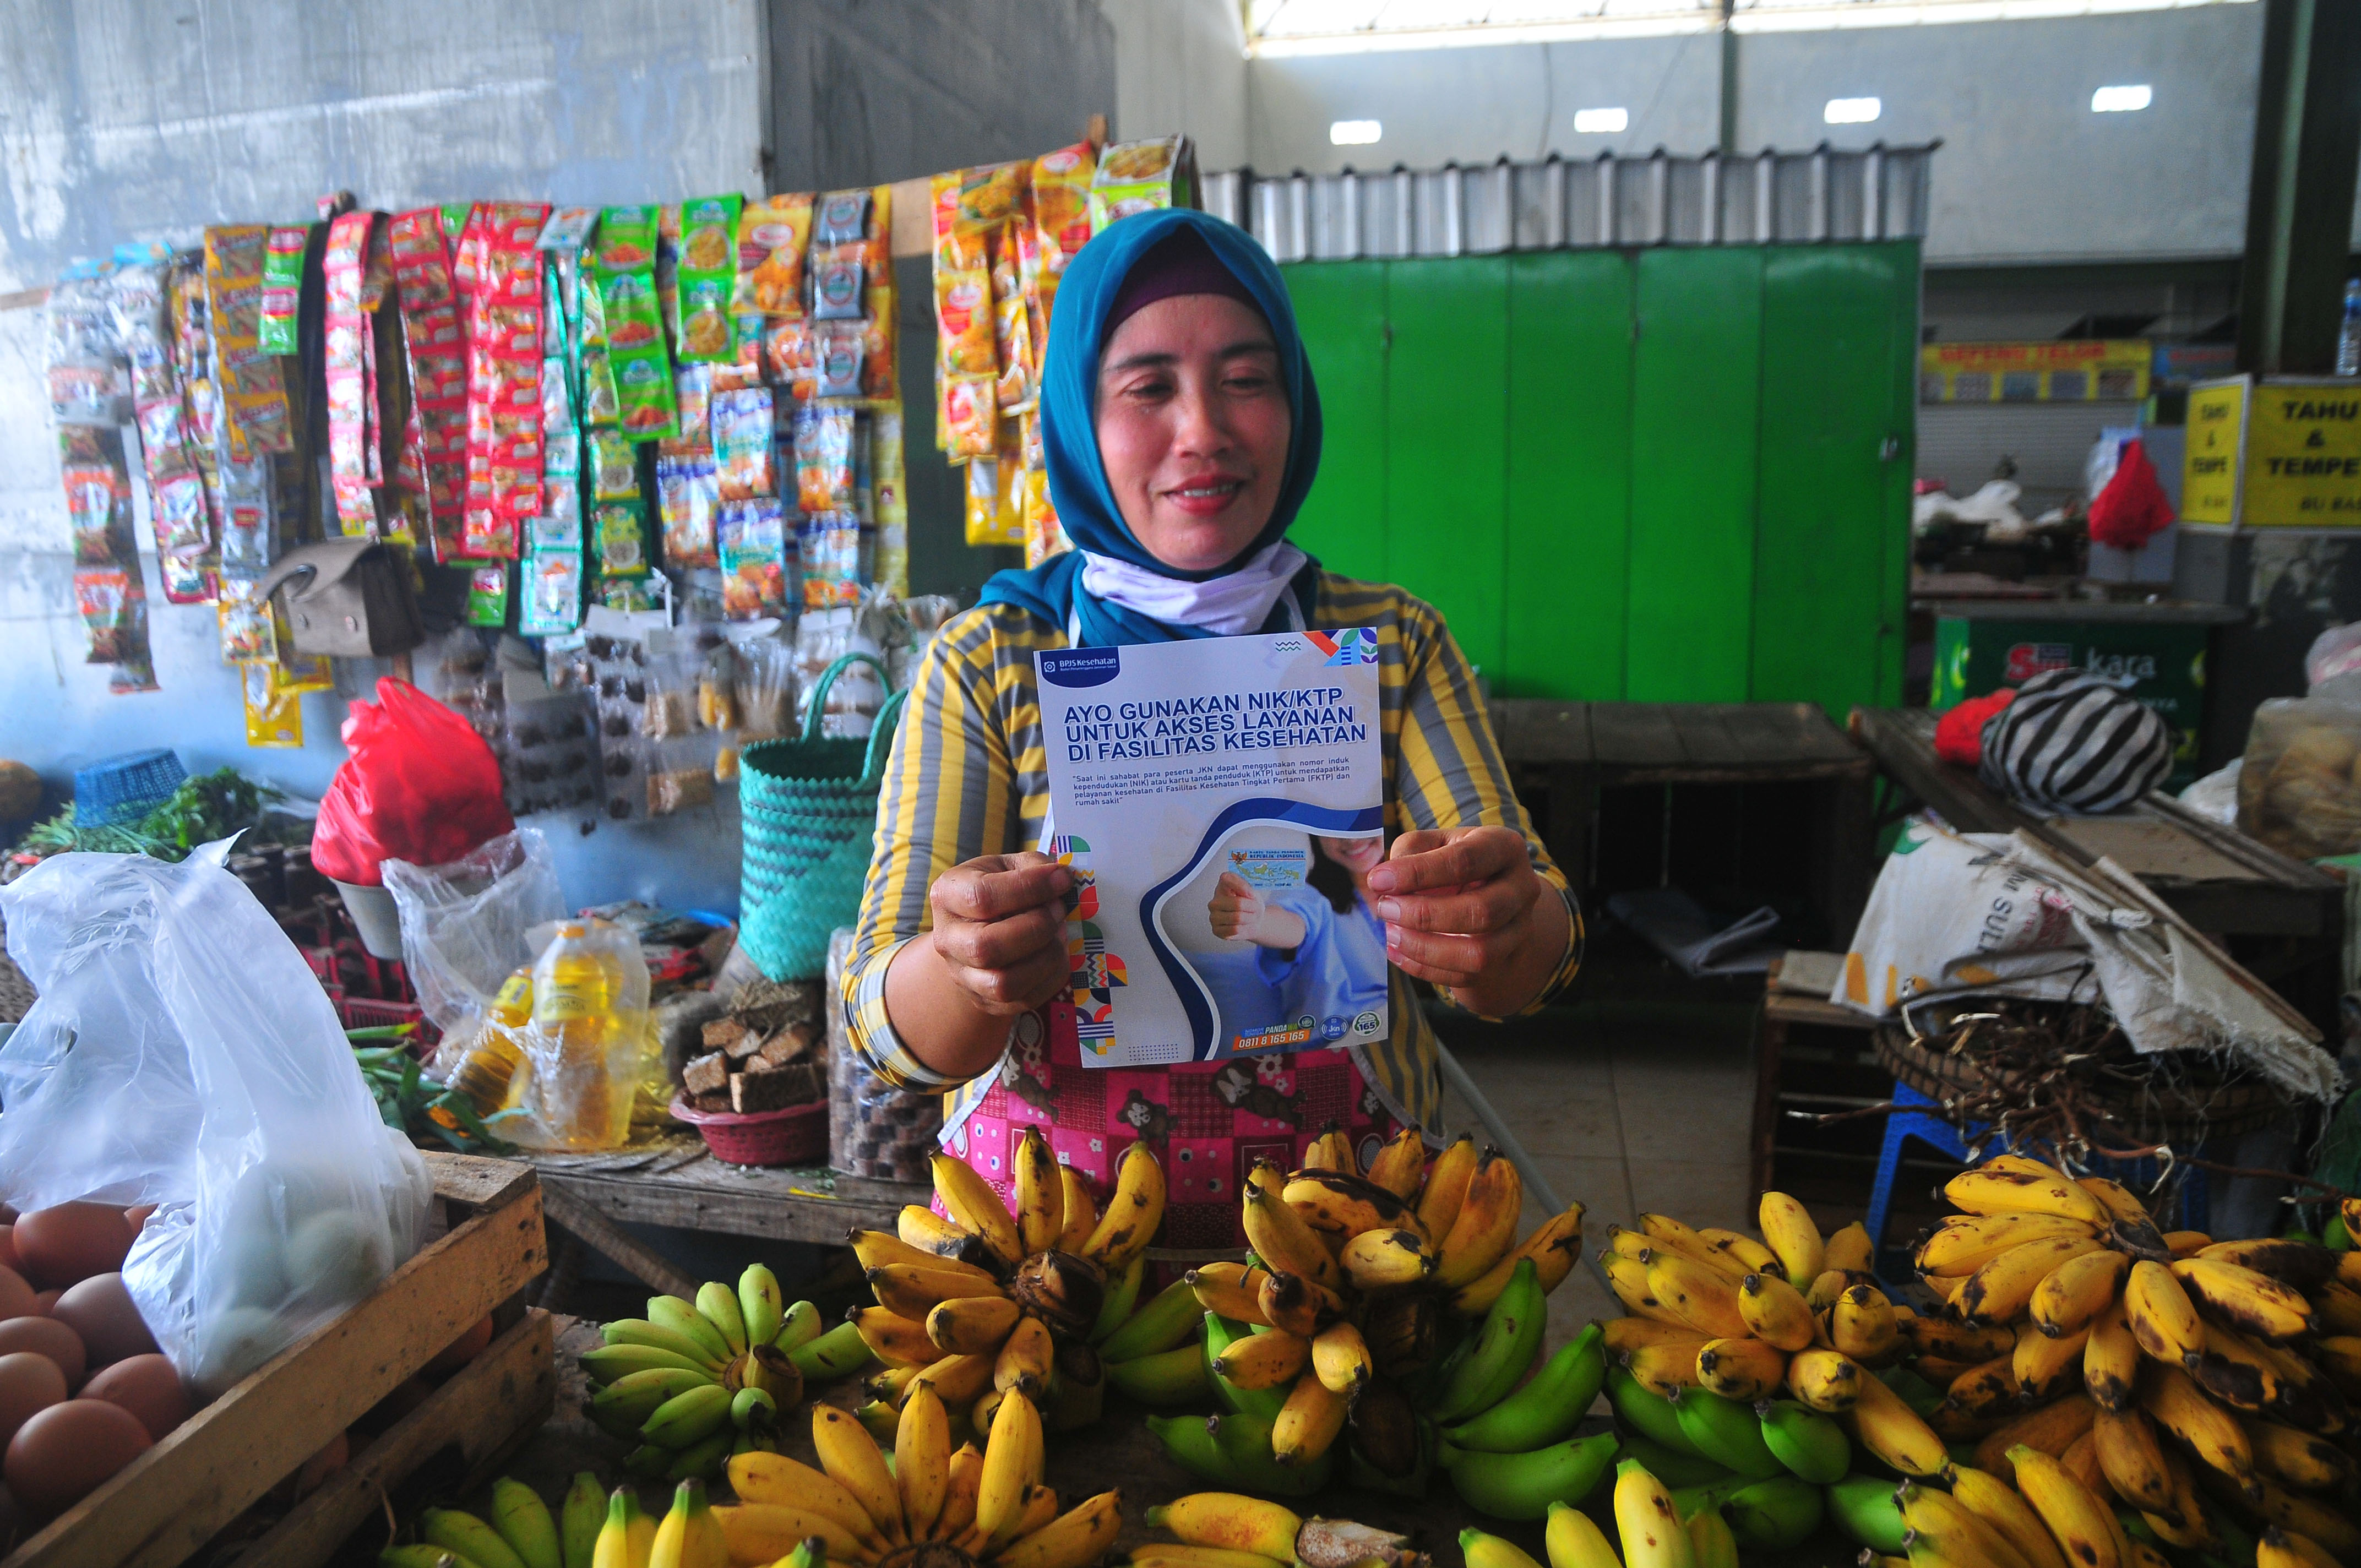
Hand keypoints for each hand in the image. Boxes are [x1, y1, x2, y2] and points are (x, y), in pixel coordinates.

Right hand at [926, 851, 1072, 1017]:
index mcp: (947, 896)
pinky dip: (1051, 977)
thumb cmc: (998, 892)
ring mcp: (963, 976)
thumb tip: (1060, 879)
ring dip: (1045, 958)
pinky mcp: (985, 1001)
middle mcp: (947, 940)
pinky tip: (1056, 954)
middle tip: (1058, 911)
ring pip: (1003, 983)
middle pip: (986, 947)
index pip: (982, 897)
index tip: (1061, 880)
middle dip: (1035, 928)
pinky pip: (1023, 1001)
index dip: (1029, 888)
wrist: (976, 932)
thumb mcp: (1008, 866)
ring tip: (1059, 934)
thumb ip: (1032, 866)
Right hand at [1208, 871, 1264, 941]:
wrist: (1253, 921)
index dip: (1242, 886)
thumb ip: (1248, 888)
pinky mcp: (1216, 930)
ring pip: (1237, 918)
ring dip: (1250, 919)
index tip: (1251, 893)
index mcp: (1222, 887)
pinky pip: (1235, 929)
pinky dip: (1244, 928)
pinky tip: (1244, 925)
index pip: (1226, 878)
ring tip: (1251, 917)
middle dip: (1252, 908)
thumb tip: (1247, 893)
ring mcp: (1213, 916)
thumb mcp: (1253, 892)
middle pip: (1238, 903)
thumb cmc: (1250, 905)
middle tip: (1256, 908)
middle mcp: (1215, 901)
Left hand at [1366, 826, 1545, 989]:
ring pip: (1479, 953)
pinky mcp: (1505, 959)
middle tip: (1384, 909)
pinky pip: (1467, 976)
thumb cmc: (1454, 862)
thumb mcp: (1435, 843)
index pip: (1464, 860)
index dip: (1417, 872)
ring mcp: (1519, 929)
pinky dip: (1426, 968)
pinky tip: (1398, 953)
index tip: (1378, 880)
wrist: (1490, 893)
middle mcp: (1521, 888)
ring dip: (1426, 948)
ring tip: (1392, 934)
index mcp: (1504, 847)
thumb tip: (1385, 883)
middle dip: (1424, 914)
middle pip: (1481, 911)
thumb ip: (1410, 852)